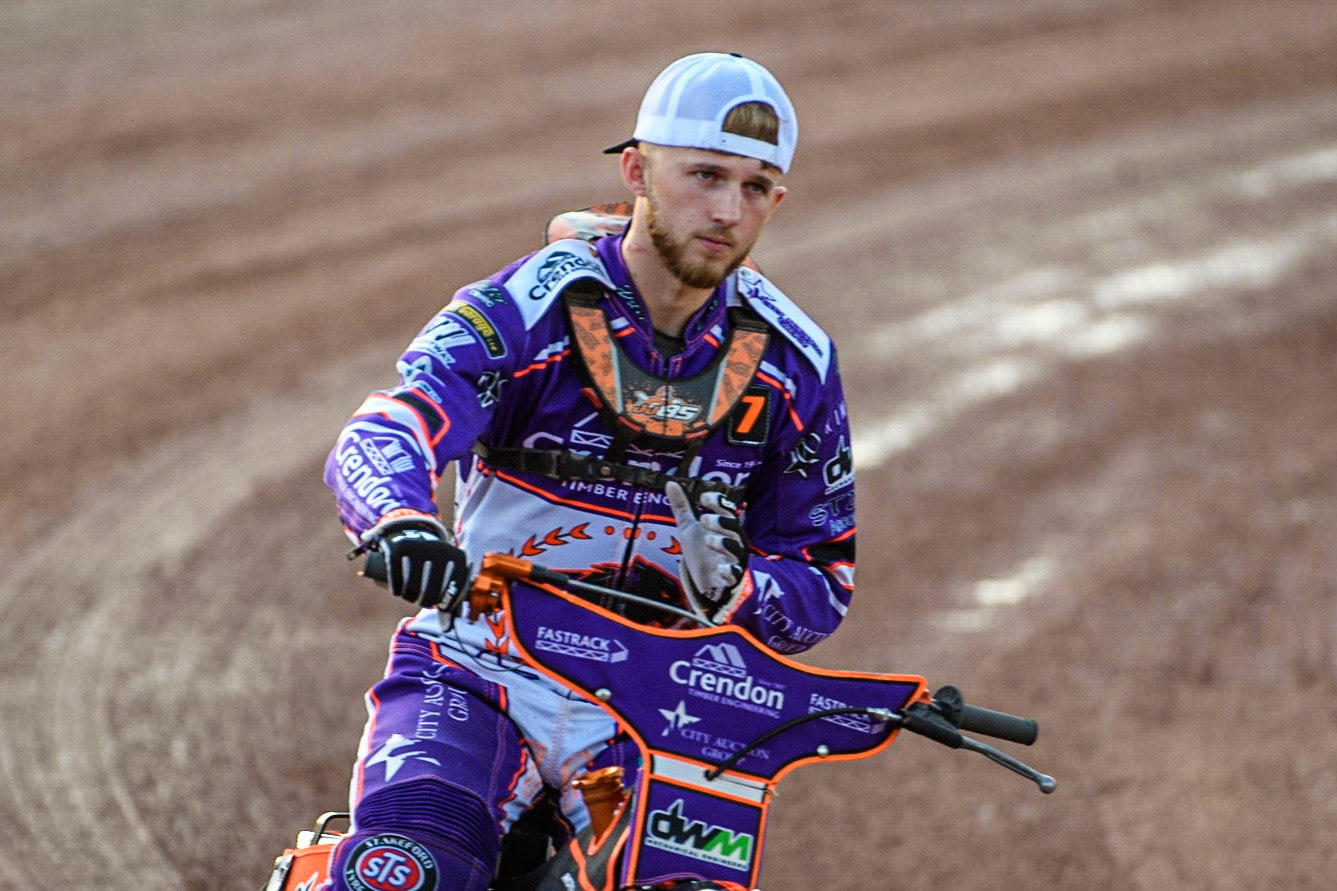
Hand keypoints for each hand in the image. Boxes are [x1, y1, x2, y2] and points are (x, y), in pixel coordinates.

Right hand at [363, 519, 469, 609]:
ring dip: (409, 596)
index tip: (438, 606)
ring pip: (412, 588)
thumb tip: (446, 628)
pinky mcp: (399, 549)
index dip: (447, 605)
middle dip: (425, 600)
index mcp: (458, 558)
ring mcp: (419, 550)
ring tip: (409, 594)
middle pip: (431, 594)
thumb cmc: (434, 561)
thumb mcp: (448, 572)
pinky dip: (395, 588)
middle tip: (421, 599)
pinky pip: (396, 578)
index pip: (455, 592)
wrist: (413, 531)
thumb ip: (450, 598)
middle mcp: (440, 552)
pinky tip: (396, 591)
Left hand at [666, 481, 748, 619]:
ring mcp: (735, 560)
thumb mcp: (689, 528)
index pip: (727, 510)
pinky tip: (720, 569)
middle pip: (735, 528)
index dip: (719, 502)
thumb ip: (683, 507)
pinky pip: (735, 575)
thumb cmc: (703, 552)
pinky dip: (729, 572)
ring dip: (725, 543)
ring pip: (737, 550)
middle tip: (704, 518)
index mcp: (725, 527)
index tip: (704, 497)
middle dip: (722, 521)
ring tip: (709, 540)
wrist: (708, 583)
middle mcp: (734, 541)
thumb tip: (671, 482)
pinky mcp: (732, 579)